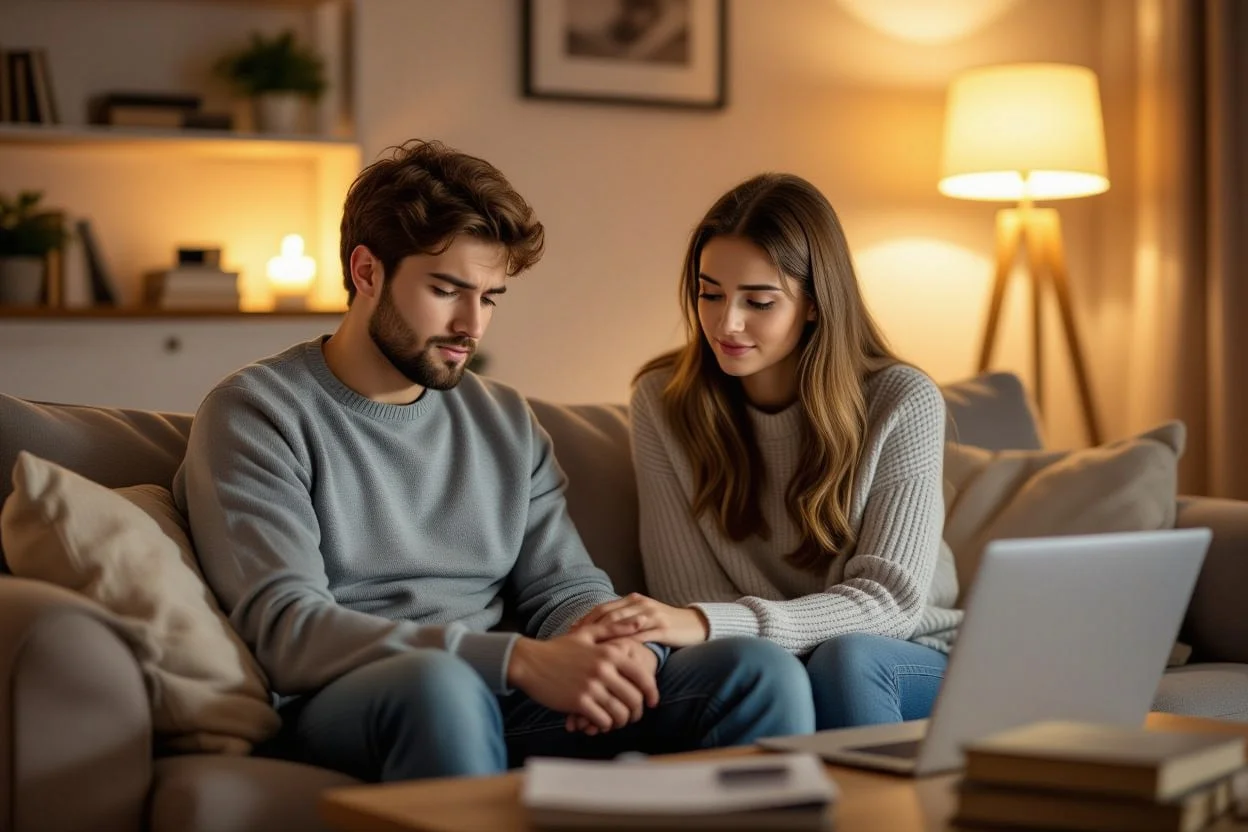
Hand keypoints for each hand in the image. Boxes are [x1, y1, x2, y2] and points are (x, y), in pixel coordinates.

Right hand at [506, 630, 659, 733]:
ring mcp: (591, 687)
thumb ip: (616, 629)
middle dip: (637, 712)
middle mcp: (604, 670)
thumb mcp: (587, 634)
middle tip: (632, 716)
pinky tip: (600, 722)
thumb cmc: (559, 648)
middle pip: (634, 699)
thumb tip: (642, 621)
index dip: (651, 693)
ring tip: (617, 721)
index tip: (652, 702)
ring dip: (621, 721)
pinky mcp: (578, 702)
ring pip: (620, 713)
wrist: (529, 661)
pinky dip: (604, 725)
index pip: (642, 677)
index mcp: (610, 653)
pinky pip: (602, 720)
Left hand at [572, 593, 709, 647]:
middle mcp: (640, 604)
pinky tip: (614, 657)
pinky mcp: (662, 628)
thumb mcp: (643, 619)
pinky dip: (625, 646)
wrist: (695, 625)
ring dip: (603, 638)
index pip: (603, 608)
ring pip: (622, 624)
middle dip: (588, 628)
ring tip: (588, 652)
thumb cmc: (665, 625)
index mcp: (633, 600)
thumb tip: (598, 633)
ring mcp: (651, 615)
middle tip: (572, 643)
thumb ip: (624, 622)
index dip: (585, 620)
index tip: (569, 633)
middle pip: (608, 615)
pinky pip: (640, 636)